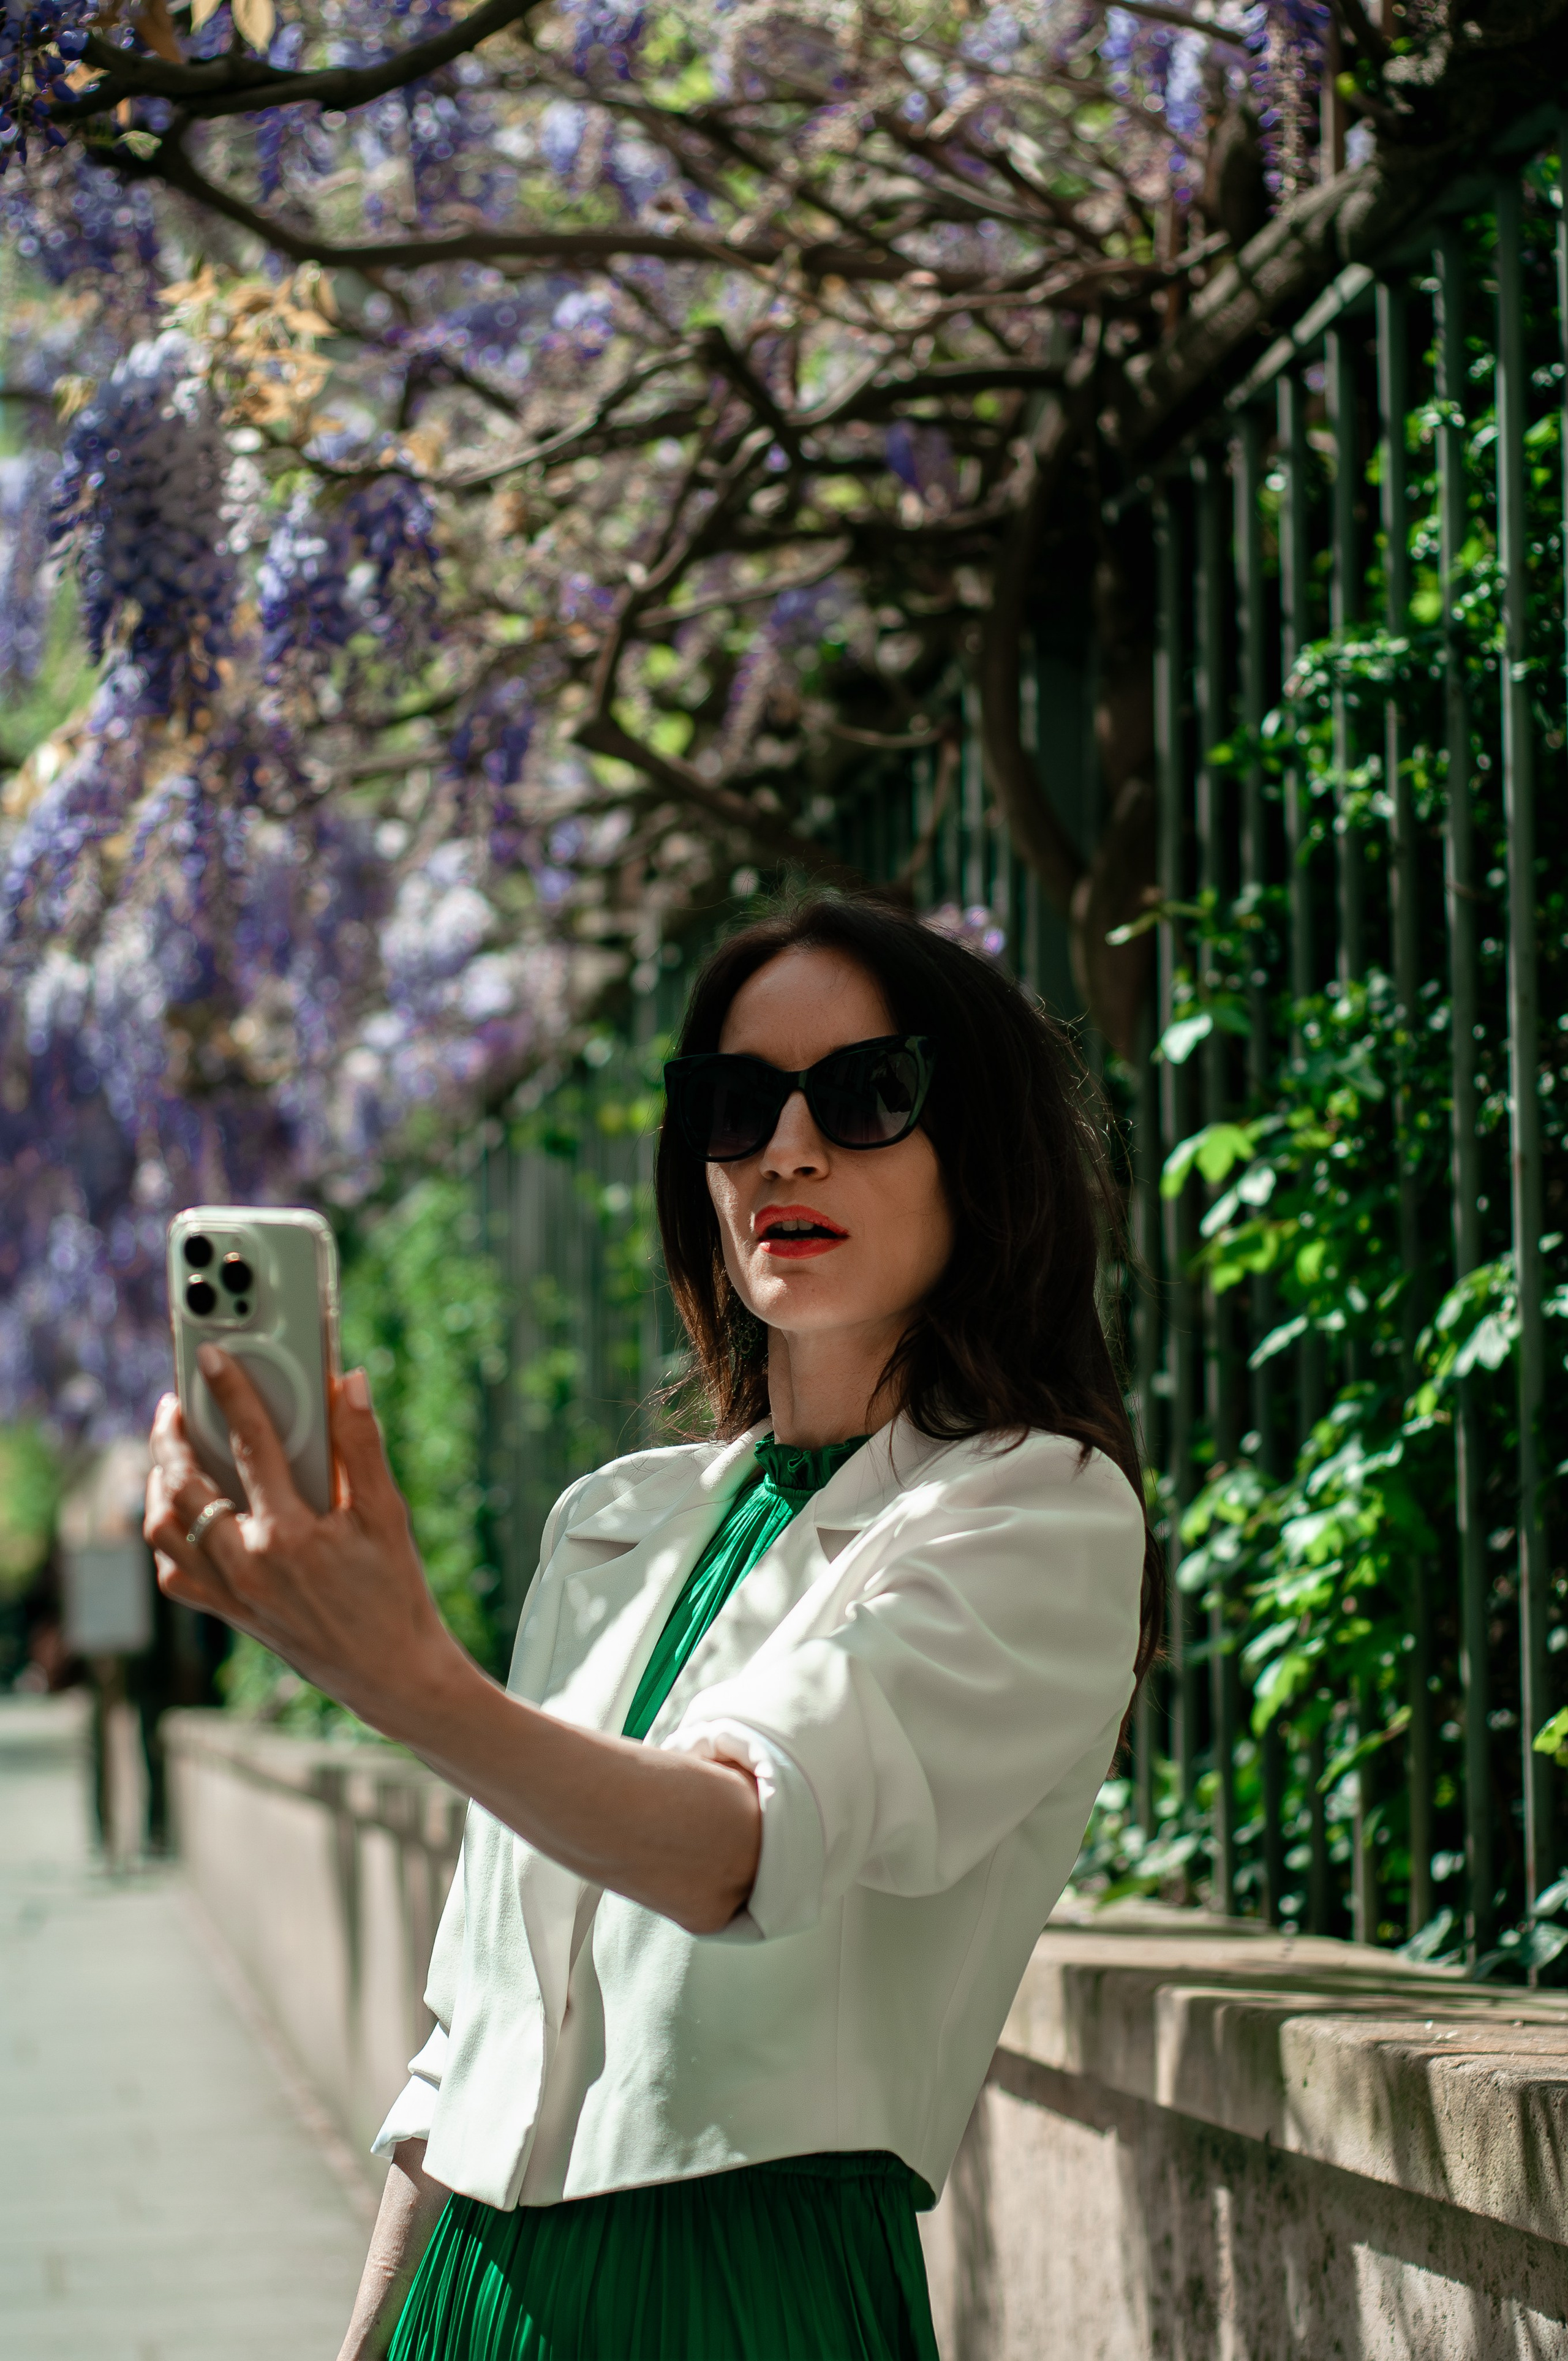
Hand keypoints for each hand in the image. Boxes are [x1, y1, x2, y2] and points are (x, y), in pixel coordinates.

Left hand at [145, 1349, 465, 1732]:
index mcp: (290, 1536)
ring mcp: (232, 1593)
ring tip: (169, 1454)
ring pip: (165, 1530)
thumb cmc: (395, 1592)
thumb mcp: (388, 1515)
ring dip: (158, 1485)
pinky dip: (168, 1538)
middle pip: (183, 1486)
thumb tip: (349, 1383)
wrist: (390, 1672)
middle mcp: (249, 1565)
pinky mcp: (230, 1613)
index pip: (250, 1445)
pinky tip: (183, 1514)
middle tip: (175, 1403)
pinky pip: (175, 1573)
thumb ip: (363, 1445)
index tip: (211, 1358)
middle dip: (169, 1436)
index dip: (230, 1393)